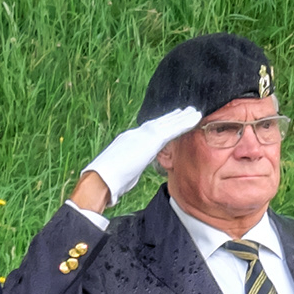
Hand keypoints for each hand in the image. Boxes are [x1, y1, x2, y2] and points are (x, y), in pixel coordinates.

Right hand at [72, 106, 201, 213]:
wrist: (100, 179)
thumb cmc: (107, 182)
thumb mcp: (121, 173)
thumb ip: (129, 170)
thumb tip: (129, 176)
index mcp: (127, 141)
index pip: (147, 131)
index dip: (160, 125)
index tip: (170, 120)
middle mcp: (134, 135)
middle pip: (158, 123)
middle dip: (172, 117)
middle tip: (186, 110)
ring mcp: (142, 136)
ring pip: (167, 123)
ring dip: (181, 117)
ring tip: (194, 112)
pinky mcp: (150, 140)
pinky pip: (171, 130)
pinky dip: (183, 124)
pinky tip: (194, 120)